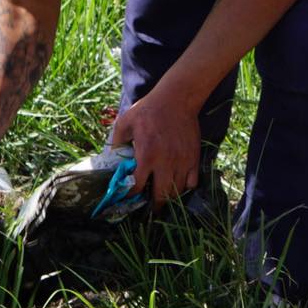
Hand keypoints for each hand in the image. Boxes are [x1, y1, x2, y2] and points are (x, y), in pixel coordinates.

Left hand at [111, 88, 199, 208]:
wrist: (177, 98)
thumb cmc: (149, 109)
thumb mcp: (126, 120)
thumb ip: (117, 140)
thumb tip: (113, 156)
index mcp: (146, 155)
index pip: (137, 186)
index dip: (131, 195)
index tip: (128, 198)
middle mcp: (165, 162)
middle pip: (160, 195)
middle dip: (154, 206)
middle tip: (150, 209)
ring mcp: (182, 161)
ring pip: (177, 191)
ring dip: (169, 197)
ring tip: (163, 198)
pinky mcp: (194, 158)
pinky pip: (192, 182)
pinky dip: (185, 187)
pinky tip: (178, 184)